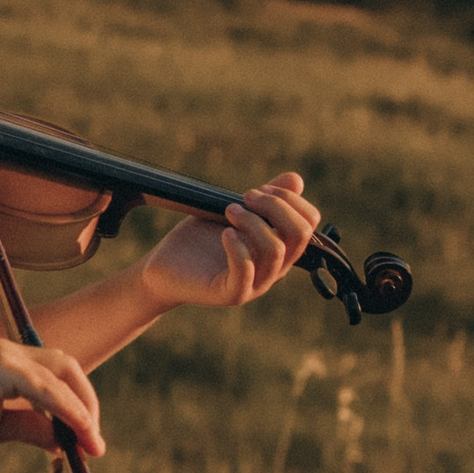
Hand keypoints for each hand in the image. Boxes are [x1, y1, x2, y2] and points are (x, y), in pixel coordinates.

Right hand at [0, 337, 105, 458]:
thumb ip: (31, 428)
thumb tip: (65, 440)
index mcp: (4, 360)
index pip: (56, 371)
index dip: (78, 403)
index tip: (88, 439)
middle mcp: (5, 350)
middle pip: (67, 366)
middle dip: (88, 404)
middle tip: (95, 443)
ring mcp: (1, 356)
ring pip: (61, 375)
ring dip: (83, 412)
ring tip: (90, 446)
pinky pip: (46, 389)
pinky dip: (67, 410)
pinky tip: (75, 433)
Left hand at [138, 172, 321, 310]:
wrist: (164, 268)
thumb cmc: (200, 240)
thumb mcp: (232, 213)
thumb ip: (262, 200)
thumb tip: (296, 179)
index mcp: (279, 247)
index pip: (309, 224)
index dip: (291, 200)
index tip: (261, 188)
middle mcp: (274, 268)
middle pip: (300, 235)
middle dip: (276, 207)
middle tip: (246, 196)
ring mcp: (255, 283)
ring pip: (275, 251)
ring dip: (252, 222)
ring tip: (228, 210)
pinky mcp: (231, 293)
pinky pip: (246, 274)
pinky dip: (238, 248)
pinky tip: (225, 233)